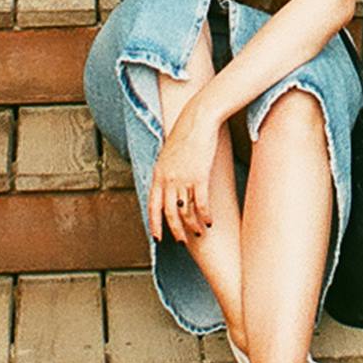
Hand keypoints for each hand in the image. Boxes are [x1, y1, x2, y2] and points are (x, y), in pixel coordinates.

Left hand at [148, 99, 218, 243]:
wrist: (198, 121)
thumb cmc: (185, 135)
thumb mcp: (168, 155)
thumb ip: (165, 172)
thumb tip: (167, 187)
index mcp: (158, 175)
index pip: (152, 206)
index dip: (154, 224)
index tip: (157, 238)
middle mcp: (168, 180)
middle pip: (168, 213)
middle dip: (175, 231)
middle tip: (181, 242)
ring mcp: (183, 179)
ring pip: (185, 211)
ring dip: (192, 226)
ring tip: (198, 233)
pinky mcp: (199, 176)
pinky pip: (201, 203)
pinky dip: (205, 215)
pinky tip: (210, 221)